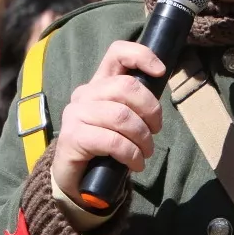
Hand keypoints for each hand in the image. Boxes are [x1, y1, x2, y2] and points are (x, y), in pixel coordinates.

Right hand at [49, 40, 165, 199]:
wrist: (77, 181)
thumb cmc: (105, 148)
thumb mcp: (122, 121)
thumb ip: (135, 104)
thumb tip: (159, 93)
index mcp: (99, 84)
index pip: (117, 53)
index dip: (141, 56)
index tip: (161, 72)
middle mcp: (85, 94)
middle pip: (125, 86)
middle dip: (150, 109)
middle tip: (155, 130)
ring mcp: (75, 114)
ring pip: (121, 116)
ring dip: (142, 138)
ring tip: (146, 152)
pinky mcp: (72, 137)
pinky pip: (112, 141)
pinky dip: (131, 154)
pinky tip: (135, 164)